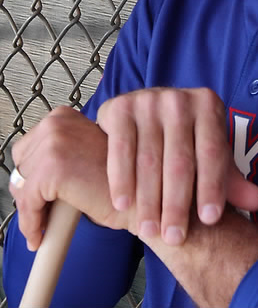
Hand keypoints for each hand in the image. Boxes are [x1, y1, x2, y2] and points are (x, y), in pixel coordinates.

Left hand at [9, 107, 128, 250]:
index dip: (32, 174)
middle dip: (28, 190)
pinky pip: (27, 202)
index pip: (28, 146)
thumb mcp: (83, 154)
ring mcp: (55, 141)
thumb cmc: (120, 180)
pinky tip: (40, 235)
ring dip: (30, 209)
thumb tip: (27, 177)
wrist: (143, 195)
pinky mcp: (53, 166)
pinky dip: (30, 223)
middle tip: (41, 212)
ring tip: (42, 226)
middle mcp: (57, 121)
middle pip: (21, 162)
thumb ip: (60, 154)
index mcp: (64, 116)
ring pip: (21, 184)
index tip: (40, 195)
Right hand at [96, 87, 257, 244]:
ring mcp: (147, 100)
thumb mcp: (208, 153)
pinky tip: (123, 205)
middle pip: (180, 160)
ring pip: (149, 160)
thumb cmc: (184, 139)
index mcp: (208, 105)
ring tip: (149, 231)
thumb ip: (229, 178)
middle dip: (177, 203)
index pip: (212, 151)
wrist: (143, 112)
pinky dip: (122, 179)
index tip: (210, 220)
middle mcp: (178, 99)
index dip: (212, 187)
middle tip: (174, 237)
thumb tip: (257, 201)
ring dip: (148, 200)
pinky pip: (121, 150)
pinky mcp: (120, 107)